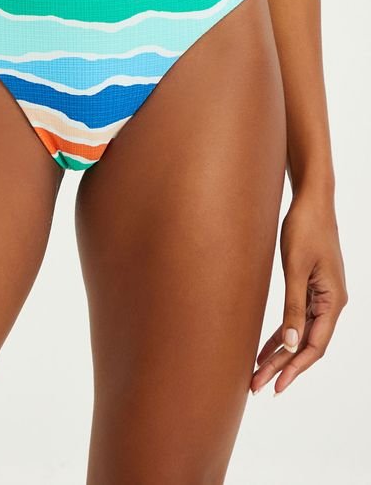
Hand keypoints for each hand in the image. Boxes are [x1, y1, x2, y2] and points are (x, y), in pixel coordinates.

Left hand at [250, 191, 347, 394]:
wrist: (311, 202)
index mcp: (332, 301)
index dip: (295, 367)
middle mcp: (330, 302)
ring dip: (279, 353)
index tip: (275, 385)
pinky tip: (265, 346)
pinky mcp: (309, 287)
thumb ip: (293, 306)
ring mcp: (320, 296)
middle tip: (256, 385)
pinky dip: (281, 334)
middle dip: (282, 366)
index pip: (314, 345)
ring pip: (299, 334)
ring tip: (256, 372)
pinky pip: (296, 319)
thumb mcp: (296, 269)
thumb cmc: (305, 230)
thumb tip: (289, 343)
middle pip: (305, 344)